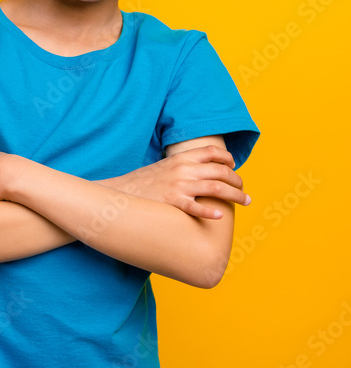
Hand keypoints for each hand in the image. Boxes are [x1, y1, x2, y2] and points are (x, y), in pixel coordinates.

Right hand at [106, 145, 248, 219]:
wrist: (122, 191)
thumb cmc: (144, 181)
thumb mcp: (164, 166)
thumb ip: (182, 165)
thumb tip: (201, 170)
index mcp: (181, 158)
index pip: (212, 152)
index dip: (228, 159)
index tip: (234, 167)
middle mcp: (183, 169)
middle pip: (220, 171)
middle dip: (238, 181)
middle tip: (244, 191)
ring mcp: (179, 185)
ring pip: (216, 188)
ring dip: (236, 195)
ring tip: (245, 202)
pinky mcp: (173, 202)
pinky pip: (196, 208)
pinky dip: (210, 212)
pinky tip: (220, 216)